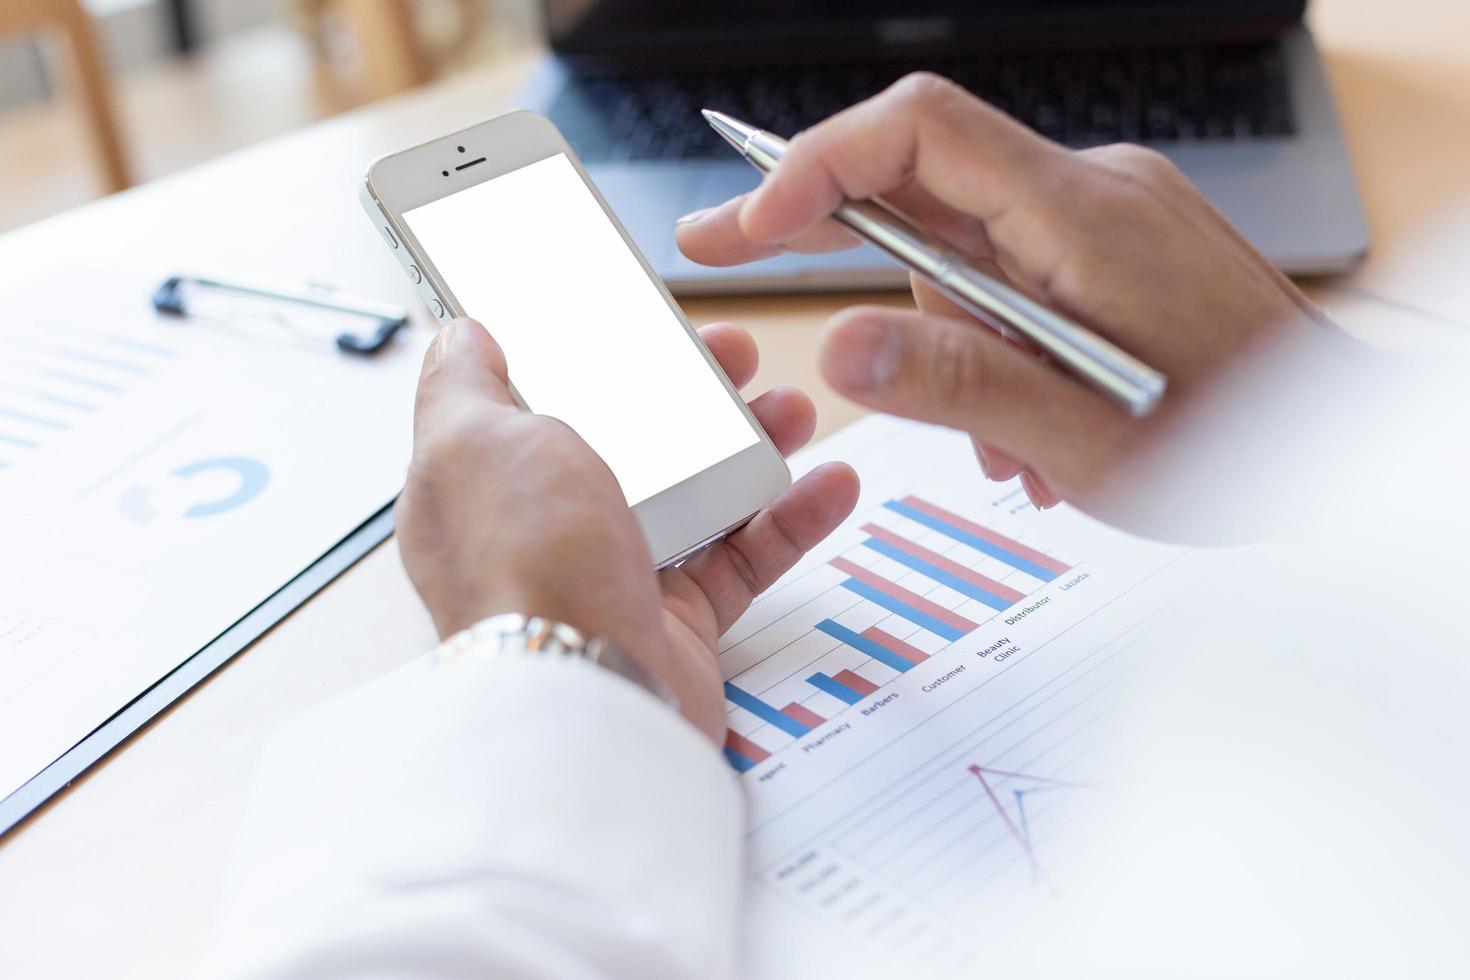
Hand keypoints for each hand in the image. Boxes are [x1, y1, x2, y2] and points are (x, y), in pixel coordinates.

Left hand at [397, 317, 858, 741]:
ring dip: (751, 445)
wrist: (589, 692)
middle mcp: (549, 528)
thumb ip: (461, 383)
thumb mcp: (472, 439)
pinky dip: (790, 520)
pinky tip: (828, 483)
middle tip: (734, 355)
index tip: (637, 319)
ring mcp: (615, 573)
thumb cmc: (524, 565)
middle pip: (630, 439)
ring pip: (694, 492)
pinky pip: (743, 557)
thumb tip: (458, 336)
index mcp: (488, 481)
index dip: (588, 353)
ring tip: (792, 407)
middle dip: (689, 391)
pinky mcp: (677, 619)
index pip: (538, 399)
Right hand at [677, 73, 1346, 534]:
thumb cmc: (1245, 447)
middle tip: (724, 250)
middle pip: (920, 173)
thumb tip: (840, 347)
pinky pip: (1008, 268)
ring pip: (959, 240)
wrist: (1342, 448)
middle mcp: (1092, 192)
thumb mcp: (1087, 439)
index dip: (821, 161)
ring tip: (994, 445)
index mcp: (1084, 218)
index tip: (754, 222)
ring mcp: (1104, 215)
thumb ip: (959, 387)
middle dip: (818, 221)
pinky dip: (984, 336)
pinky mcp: (1110, 246)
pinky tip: (1021, 419)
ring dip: (937, 332)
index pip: (924, 131)